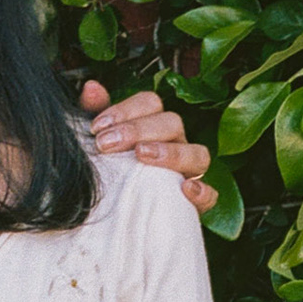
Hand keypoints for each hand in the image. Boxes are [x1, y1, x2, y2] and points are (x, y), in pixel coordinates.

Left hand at [79, 81, 218, 215]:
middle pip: (172, 123)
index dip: (125, 110)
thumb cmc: (111, 170)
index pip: (150, 103)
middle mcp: (175, 143)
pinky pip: (211, 195)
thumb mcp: (100, 141)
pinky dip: (203, 191)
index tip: (97, 127)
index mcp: (153, 125)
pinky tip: (184, 189)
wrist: (116, 214)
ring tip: (141, 156)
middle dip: (137, 130)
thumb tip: (92, 88)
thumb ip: (96, 114)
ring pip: (198, 153)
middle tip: (106, 144)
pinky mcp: (195, 203)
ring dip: (171, 153)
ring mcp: (189, 171)